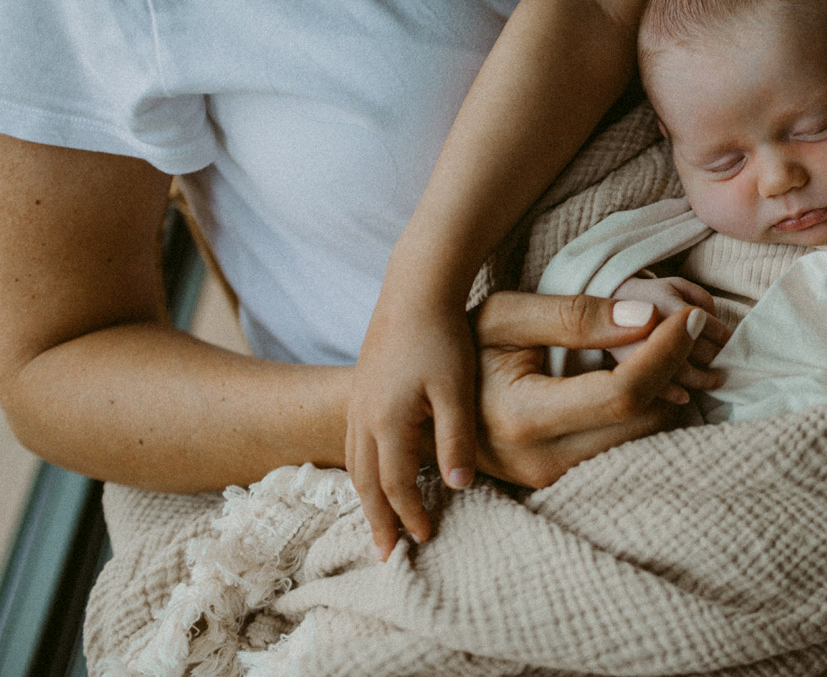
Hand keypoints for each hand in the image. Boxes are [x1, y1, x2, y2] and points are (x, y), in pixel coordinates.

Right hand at [347, 293, 476, 558]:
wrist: (416, 287)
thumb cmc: (442, 336)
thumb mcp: (456, 389)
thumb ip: (456, 440)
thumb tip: (458, 487)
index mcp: (386, 421)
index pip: (395, 484)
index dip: (410, 514)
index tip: (425, 538)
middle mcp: (364, 416)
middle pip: (366, 481)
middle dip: (377, 519)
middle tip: (386, 553)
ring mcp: (358, 401)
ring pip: (354, 462)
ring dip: (366, 496)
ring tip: (378, 522)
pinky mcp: (363, 386)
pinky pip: (353, 441)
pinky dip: (361, 467)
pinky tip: (373, 472)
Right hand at [470, 292, 724, 488]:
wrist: (418, 402)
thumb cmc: (459, 345)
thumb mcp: (504, 316)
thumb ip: (573, 315)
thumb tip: (648, 318)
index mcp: (522, 418)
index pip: (623, 393)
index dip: (666, 353)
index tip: (692, 318)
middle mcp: (540, 462)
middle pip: (645, 421)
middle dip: (675, 370)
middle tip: (684, 325)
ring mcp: (551, 480)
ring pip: (644, 438)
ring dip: (666, 390)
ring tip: (663, 344)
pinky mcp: (560, 482)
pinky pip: (626, 446)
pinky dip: (646, 408)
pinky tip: (641, 373)